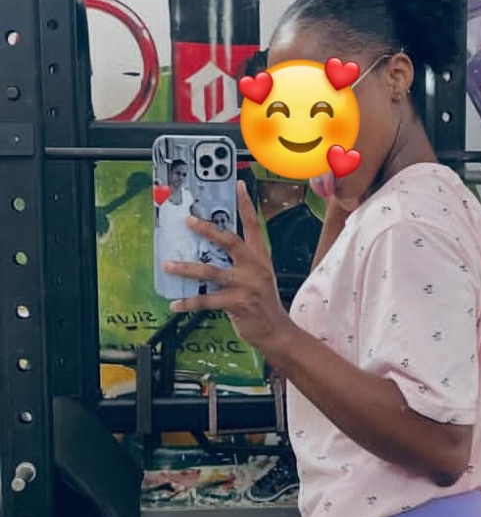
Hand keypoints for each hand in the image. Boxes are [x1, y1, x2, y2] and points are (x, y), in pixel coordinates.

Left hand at [164, 181, 293, 352]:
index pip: (254, 225)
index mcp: (260, 258)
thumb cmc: (262, 304)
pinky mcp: (238, 303)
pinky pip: (207, 300)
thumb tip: (208, 254)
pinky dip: (189, 302)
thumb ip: (239, 263)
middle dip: (207, 229)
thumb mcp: (257, 277)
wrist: (276, 331)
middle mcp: (254, 267)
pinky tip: (176, 304)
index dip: (246, 204)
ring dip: (187, 268)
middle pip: (229, 241)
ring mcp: (247, 285)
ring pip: (211, 271)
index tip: (239, 186)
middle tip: (188, 220)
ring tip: (168, 265)